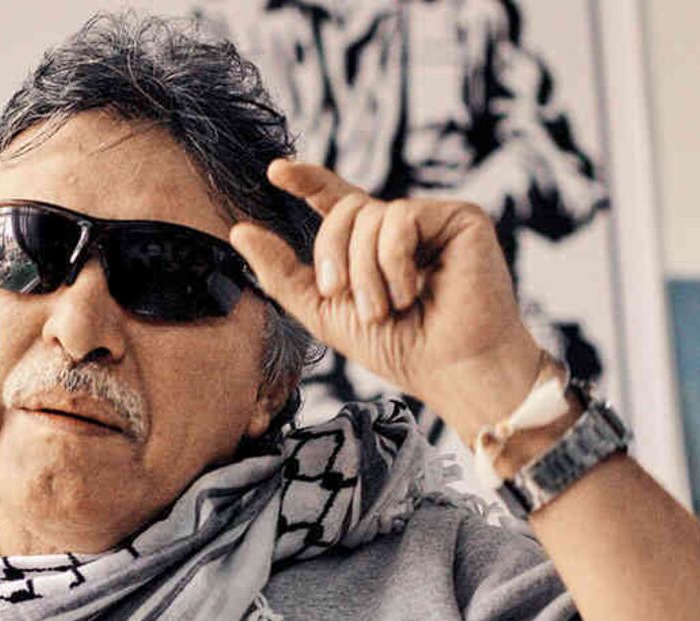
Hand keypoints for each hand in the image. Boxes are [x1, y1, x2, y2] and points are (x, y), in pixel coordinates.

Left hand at [229, 159, 543, 440]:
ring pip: (370, 215)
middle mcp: (401, 226)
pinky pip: (401, 217)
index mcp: (370, 245)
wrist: (450, 369)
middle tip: (348, 300)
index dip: (306, 180)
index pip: (334, 200)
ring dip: (366, 272)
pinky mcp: (460, 218)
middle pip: (343, 210)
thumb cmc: (397, 347)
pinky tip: (413, 291)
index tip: (276, 171)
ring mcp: (432, 219)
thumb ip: (282, 273)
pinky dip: (393, 261)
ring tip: (388, 308)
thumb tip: (239, 231)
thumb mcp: (323, 311)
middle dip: (334, 257)